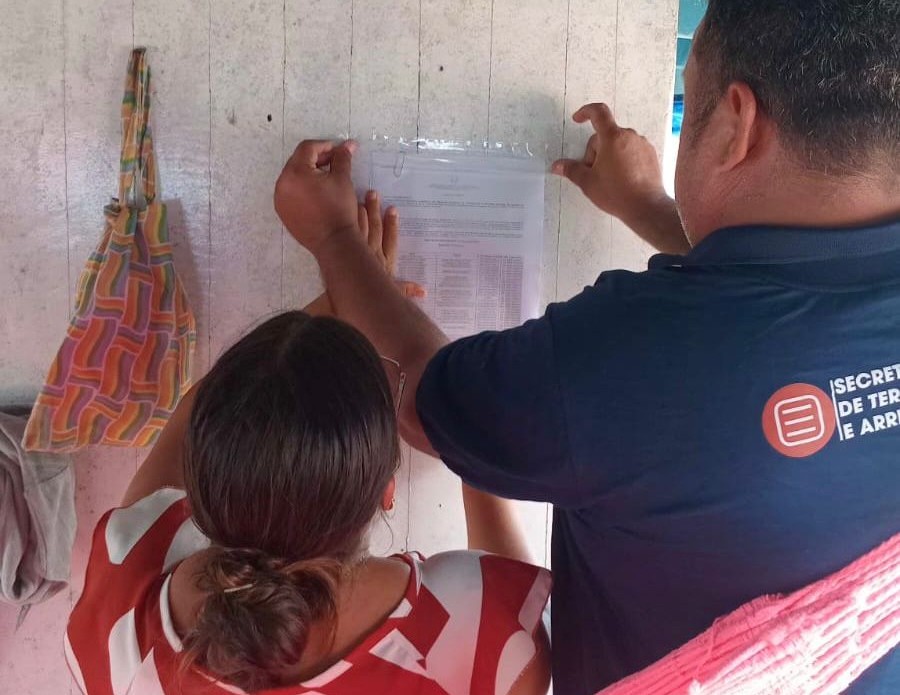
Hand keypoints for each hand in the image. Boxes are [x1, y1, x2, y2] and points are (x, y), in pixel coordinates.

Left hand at [275, 139, 358, 255]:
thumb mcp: (342, 179)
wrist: (334, 242)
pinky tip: (317, 191)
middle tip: (334, 161)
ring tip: (326, 176)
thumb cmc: (339, 209)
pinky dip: (302, 186)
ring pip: (293, 176)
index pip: (307, 148)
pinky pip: (290, 191)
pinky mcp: (282, 211)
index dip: (324, 145)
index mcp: (295, 172)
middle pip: (298, 160)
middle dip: (316, 158)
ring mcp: (280, 198)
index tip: (339, 150)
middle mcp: (282, 183)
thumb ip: (342, 158)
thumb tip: (347, 145)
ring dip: (308, 171)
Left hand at [357, 190, 425, 298]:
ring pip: (361, 228)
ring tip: (362, 198)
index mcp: (386, 263)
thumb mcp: (394, 296)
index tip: (392, 210)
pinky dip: (349, 222)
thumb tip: (424, 291)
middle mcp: (373, 255)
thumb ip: (407, 290)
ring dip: (362, 213)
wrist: (353, 304)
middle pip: (375, 229)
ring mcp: (358, 253)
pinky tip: (348, 210)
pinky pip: (348, 234)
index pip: (391, 240)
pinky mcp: (344, 253)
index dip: (392, 225)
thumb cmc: (373, 301)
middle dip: (376, 211)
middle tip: (374, 194)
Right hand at [552, 103, 669, 223]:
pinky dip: (624, 159)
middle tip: (593, 173)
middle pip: (606, 135)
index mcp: (613, 138)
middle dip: (596, 151)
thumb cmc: (616, 193)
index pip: (598, 113)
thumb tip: (557, 165)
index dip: (586, 112)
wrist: (646, 207)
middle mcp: (630, 136)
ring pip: (619, 144)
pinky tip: (622, 178)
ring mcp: (643, 145)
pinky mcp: (651, 155)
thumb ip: (572, 170)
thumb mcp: (588, 182)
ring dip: (610, 155)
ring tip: (609, 178)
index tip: (578, 119)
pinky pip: (632, 150)